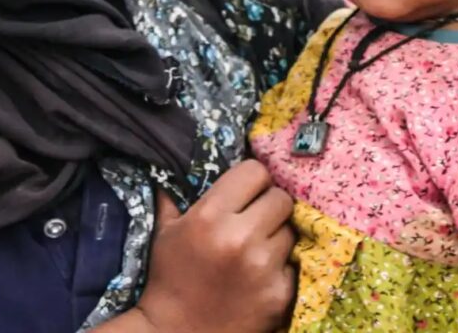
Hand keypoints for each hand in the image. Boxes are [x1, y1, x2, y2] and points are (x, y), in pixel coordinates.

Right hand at [135, 161, 295, 332]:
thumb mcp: (165, 233)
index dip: (252, 181)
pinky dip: (280, 267)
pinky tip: (259, 276)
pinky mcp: (280, 293)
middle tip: (254, 220)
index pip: (256, 171)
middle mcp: (239, 238)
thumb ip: (174, 196)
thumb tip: (176, 164)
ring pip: (290, 229)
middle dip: (268, 206)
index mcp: (209, 216)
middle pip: (280, 197)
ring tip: (254, 250)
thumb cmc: (170, 280)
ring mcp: (263, 267)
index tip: (246, 193)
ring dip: (276, 236)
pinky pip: (292, 263)